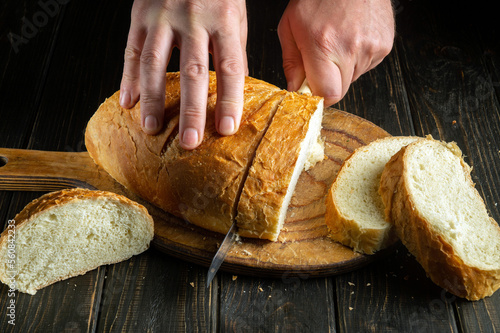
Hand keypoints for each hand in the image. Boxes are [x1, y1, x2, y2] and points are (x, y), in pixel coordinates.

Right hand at [120, 0, 247, 149]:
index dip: (229, 100)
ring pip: (154, 64)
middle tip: (189, 141)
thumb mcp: (235, 15)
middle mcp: (193, 19)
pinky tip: (128, 102)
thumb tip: (236, 87)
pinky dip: (127, 79)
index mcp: (223, 19)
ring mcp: (162, 17)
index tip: (226, 129)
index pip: (229, 67)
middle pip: (193, 71)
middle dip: (191, 110)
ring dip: (153, 100)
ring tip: (153, 128)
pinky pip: (131, 51)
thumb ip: (233, 50)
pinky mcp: (139, 16)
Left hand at [278, 0, 394, 105]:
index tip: (311, 90)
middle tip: (321, 63)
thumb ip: (291, 63)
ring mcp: (371, 47)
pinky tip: (351, 38)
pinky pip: (367, 66)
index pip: (327, 94)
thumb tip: (295, 89)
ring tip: (337, 43)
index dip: (318, 97)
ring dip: (343, 69)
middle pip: (340, 90)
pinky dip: (357, 59)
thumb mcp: (290, 26)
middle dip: (328, 83)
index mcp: (323, 45)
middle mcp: (350, 48)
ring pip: (353, 78)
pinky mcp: (385, 45)